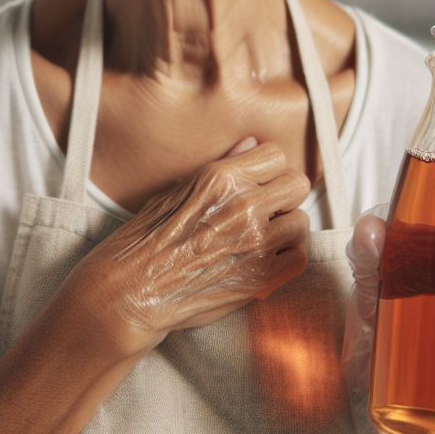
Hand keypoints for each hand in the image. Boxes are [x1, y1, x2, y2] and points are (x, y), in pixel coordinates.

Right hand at [70, 138, 311, 359]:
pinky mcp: (262, 279)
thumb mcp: (177, 189)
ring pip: (301, 221)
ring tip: (262, 236)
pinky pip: (299, 258)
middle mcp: (244, 207)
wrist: (133, 289)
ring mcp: (256, 244)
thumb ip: (221, 166)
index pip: (275, 155)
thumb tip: (250, 144)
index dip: (268, 168)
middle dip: (282, 194)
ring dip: (285, 227)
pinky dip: (287, 258)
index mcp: (222, 179)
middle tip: (266, 207)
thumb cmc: (147, 238)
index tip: (259, 180)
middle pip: (297, 184)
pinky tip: (264, 258)